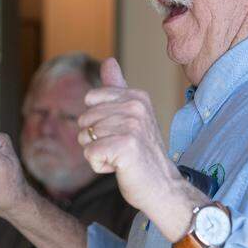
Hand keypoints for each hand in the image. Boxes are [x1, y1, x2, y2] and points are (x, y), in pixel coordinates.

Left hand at [76, 59, 183, 220]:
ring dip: (98, 154)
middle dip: (95, 140)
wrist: (162, 187)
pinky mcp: (126, 146)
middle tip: (121, 149)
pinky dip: (99, 166)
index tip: (120, 133)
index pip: (91, 101)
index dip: (98, 122)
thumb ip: (118, 89)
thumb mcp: (132, 117)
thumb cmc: (143, 154)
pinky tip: (119, 168)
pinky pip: (90, 154)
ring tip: (121, 158)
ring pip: (85, 138)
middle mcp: (136, 107)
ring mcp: (132, 126)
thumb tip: (109, 61)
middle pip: (85, 120)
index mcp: (137, 96)